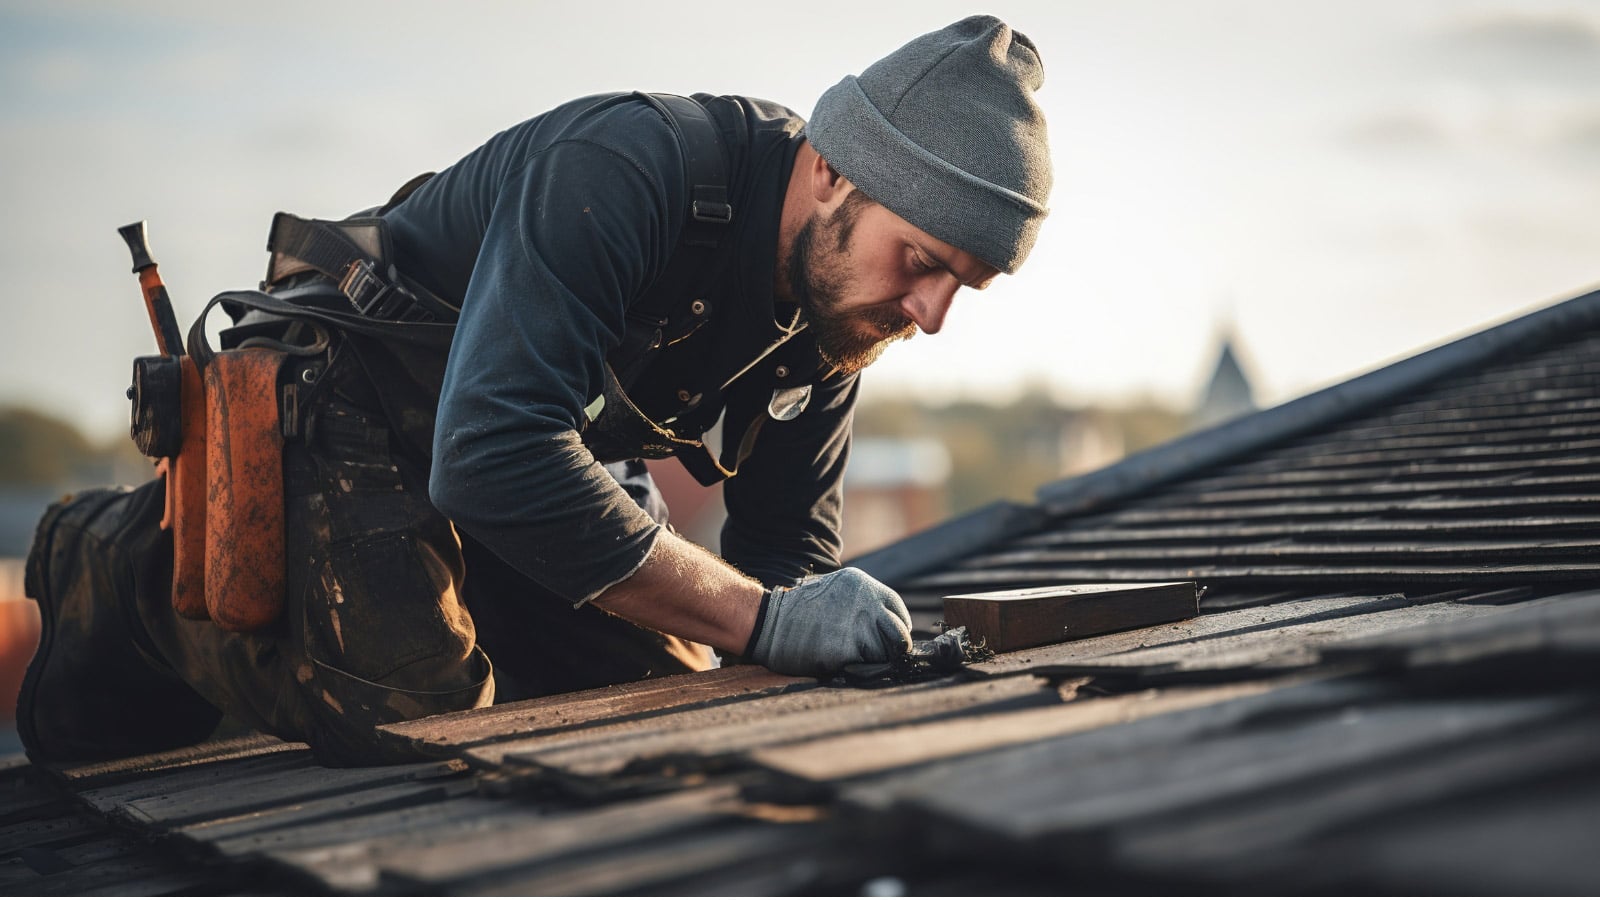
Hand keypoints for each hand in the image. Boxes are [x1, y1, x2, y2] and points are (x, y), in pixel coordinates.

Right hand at [747, 567, 913, 676]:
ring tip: (843, 653)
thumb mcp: (834, 592)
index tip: (887, 640)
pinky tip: (833, 659)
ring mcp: (858, 624)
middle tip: (872, 655)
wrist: (767, 621)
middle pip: (898, 634)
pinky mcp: (848, 647)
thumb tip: (885, 627)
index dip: (896, 629)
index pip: (898, 611)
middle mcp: (866, 601)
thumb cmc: (798, 612)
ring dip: (869, 659)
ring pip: (883, 653)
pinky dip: (853, 668)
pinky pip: (864, 666)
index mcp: (863, 585)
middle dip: (889, 648)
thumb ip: (861, 604)